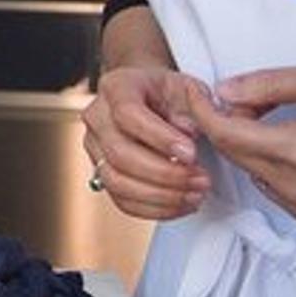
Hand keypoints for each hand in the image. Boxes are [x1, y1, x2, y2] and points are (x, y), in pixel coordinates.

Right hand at [81, 64, 211, 219]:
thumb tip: (186, 132)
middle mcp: (97, 117)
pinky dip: (154, 209)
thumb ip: (192, 106)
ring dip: (161, 195)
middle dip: (165, 173)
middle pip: (119, 153)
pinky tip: (180, 204)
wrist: (151, 99)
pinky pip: (121, 200)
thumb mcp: (187, 88)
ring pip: (116, 181)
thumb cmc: (168, 93)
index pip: (128, 114)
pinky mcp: (102, 172)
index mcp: (116, 87)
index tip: (191, 153)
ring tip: (194, 194)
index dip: (160, 137)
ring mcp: (95, 147)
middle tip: (200, 179)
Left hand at [192, 65, 295, 224]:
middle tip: (241, 95)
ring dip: (245, 141)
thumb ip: (269, 84)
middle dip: (225, 121)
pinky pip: (267, 184)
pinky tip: (285, 142)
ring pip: (247, 168)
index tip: (193, 87)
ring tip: (270, 116)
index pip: (227, 133)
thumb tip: (221, 91)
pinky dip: (264, 161)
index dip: (203, 109)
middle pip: (232, 152)